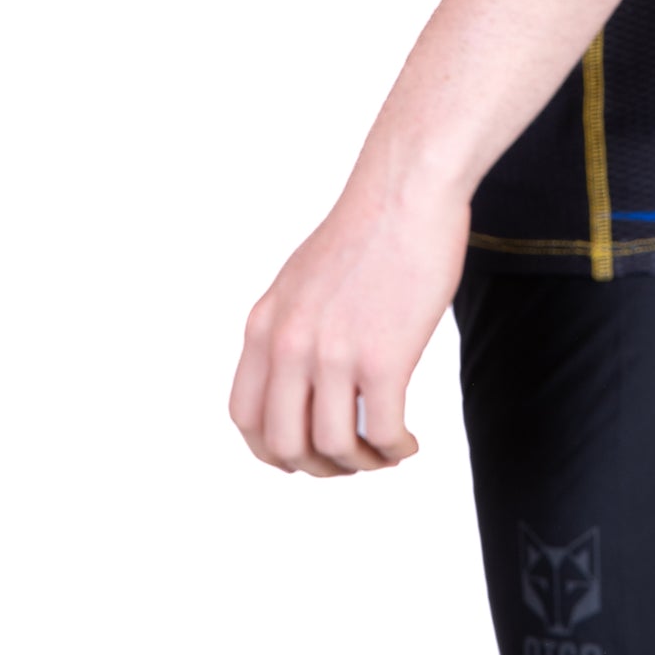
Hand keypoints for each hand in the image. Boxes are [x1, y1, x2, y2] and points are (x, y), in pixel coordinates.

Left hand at [228, 159, 470, 476]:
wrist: (407, 188)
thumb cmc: (369, 227)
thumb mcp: (302, 279)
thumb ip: (292, 326)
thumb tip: (303, 375)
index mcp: (265, 324)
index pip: (245, 417)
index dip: (272, 450)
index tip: (304, 455)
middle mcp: (289, 343)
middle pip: (283, 445)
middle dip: (318, 467)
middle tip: (351, 461)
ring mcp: (333, 353)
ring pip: (333, 449)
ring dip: (362, 465)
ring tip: (386, 453)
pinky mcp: (383, 358)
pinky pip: (382, 434)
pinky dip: (396, 450)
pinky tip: (409, 442)